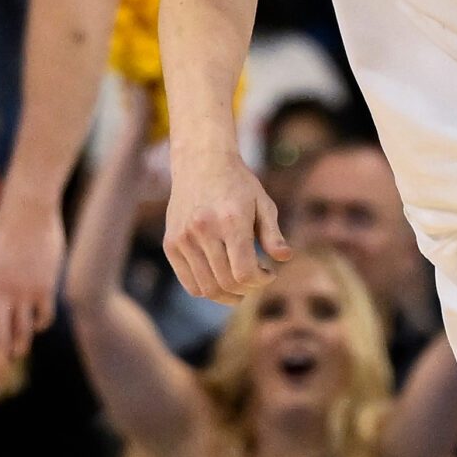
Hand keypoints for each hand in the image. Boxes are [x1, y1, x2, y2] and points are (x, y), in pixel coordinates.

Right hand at [163, 149, 288, 303]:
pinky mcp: (171, 244)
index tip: (269, 273)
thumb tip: (285, 258)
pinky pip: (189, 283)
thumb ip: (273, 234)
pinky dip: (207, 290)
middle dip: (247, 288)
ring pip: (207, 289)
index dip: (261, 281)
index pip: (245, 272)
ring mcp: (183, 238)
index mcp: (231, 221)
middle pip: (227, 283)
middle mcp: (204, 230)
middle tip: (256, 279)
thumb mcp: (262, 203)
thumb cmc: (238, 183)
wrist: (200, 161)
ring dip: (228, 295)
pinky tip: (220, 278)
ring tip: (240, 283)